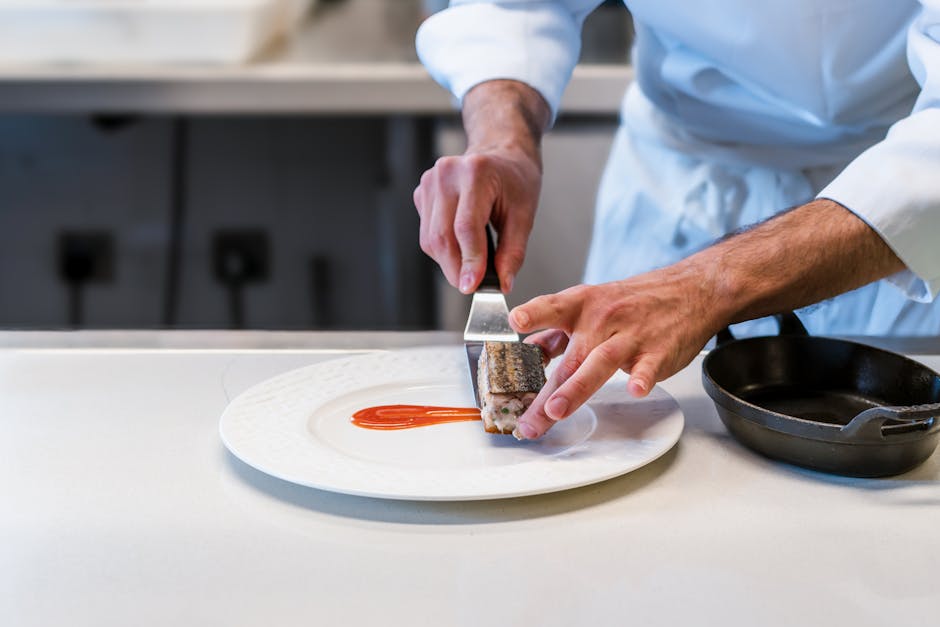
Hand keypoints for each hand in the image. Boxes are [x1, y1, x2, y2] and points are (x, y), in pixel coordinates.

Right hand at [413, 147, 540, 292]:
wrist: (500, 153)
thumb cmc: (514, 180)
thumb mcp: (524, 214)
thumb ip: (513, 251)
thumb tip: (502, 282)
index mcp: (475, 173)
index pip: (466, 227)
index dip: (469, 261)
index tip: (472, 286)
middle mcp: (447, 174)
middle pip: (442, 236)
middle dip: (456, 269)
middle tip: (472, 286)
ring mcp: (430, 183)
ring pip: (430, 240)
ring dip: (449, 262)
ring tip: (471, 266)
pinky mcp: (422, 194)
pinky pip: (427, 234)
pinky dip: (443, 249)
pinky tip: (460, 244)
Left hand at [509, 262, 724, 438]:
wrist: (689, 290)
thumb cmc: (633, 301)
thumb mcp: (590, 304)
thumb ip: (556, 331)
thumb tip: (526, 353)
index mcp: (582, 305)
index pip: (553, 308)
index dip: (533, 314)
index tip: (515, 321)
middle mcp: (603, 319)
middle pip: (571, 357)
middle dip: (546, 390)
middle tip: (528, 418)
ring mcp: (631, 336)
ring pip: (600, 363)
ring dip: (576, 388)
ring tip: (555, 410)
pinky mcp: (657, 352)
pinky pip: (648, 367)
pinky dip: (642, 378)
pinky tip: (635, 390)